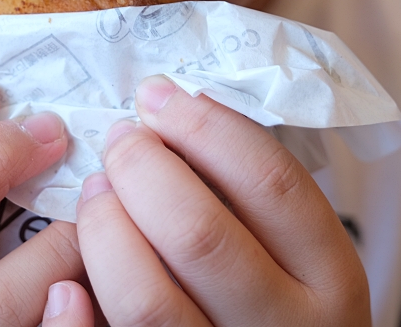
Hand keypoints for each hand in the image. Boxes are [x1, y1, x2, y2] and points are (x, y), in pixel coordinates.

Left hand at [55, 75, 369, 326]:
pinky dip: (78, 303)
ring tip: (96, 191)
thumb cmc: (276, 299)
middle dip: (143, 169)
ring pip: (147, 296)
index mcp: (330, 276)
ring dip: (106, 227)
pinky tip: (70, 273)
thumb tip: (169, 111)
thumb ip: (250, 195)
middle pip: (201, 233)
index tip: (160, 97)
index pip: (273, 182)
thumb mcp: (294, 251)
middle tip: (120, 139)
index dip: (207, 127)